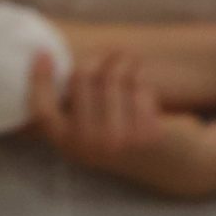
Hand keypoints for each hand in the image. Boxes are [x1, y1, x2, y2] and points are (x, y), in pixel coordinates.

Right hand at [26, 51, 215, 195]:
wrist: (174, 164)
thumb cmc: (127, 136)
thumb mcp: (92, 131)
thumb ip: (73, 107)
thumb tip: (49, 62)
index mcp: (69, 146)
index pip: (44, 111)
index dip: (40, 81)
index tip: (43, 54)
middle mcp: (89, 147)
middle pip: (81, 79)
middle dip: (97, 58)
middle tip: (113, 50)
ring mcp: (117, 142)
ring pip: (112, 76)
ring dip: (123, 60)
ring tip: (130, 58)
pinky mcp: (145, 134)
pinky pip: (137, 86)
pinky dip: (142, 78)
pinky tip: (145, 82)